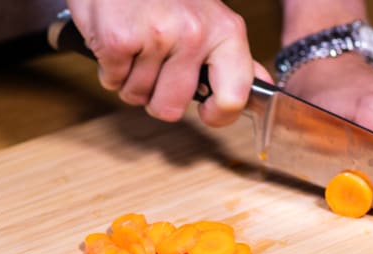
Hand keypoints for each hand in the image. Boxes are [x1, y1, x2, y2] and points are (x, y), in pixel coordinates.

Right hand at [66, 0, 271, 126]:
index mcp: (225, 32)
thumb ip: (234, 59)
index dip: (216, 116)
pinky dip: (109, 67)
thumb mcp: (212, 19)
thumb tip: (263, 87)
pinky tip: (119, 40)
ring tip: (135, 45)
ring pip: (138, 96)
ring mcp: (157, 36)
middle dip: (155, 96)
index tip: (205, 111)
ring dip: (130, 78)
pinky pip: (112, 81)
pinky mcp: (119, 38)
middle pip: (171, 109)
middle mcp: (195, 33)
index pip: (234, 97)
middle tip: (154, 65)